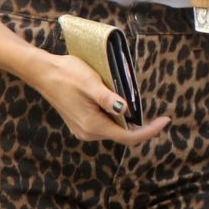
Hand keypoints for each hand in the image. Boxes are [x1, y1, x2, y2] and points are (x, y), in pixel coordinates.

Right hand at [35, 54, 170, 147]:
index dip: (149, 131)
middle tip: (160, 116)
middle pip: (123, 135)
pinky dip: (117, 119)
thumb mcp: (91, 83)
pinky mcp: (81, 123)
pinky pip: (105, 125)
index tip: (165, 121)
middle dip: (142, 127)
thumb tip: (125, 111)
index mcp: (92, 125)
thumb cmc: (67, 73)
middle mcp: (88, 132)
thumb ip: (108, 99)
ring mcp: (83, 130)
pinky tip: (121, 106)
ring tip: (138, 106)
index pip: (128, 136)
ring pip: (114, 130)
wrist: (43, 72)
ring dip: (128, 122)